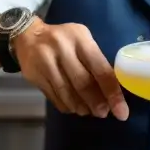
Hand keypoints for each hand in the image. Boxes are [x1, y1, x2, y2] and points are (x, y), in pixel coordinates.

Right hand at [13, 18, 128, 119]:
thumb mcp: (82, 40)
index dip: (112, 92)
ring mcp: (46, 63)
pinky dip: (66, 105)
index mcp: (80, 39)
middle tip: (103, 113)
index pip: (100, 69)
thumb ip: (95, 60)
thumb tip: (110, 90)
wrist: (28, 36)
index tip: (121, 111)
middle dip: (96, 102)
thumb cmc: (64, 39)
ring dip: (80, 106)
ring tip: (88, 112)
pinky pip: (53, 96)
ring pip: (66, 92)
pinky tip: (74, 108)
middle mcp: (62, 50)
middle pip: (82, 83)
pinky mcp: (34, 76)